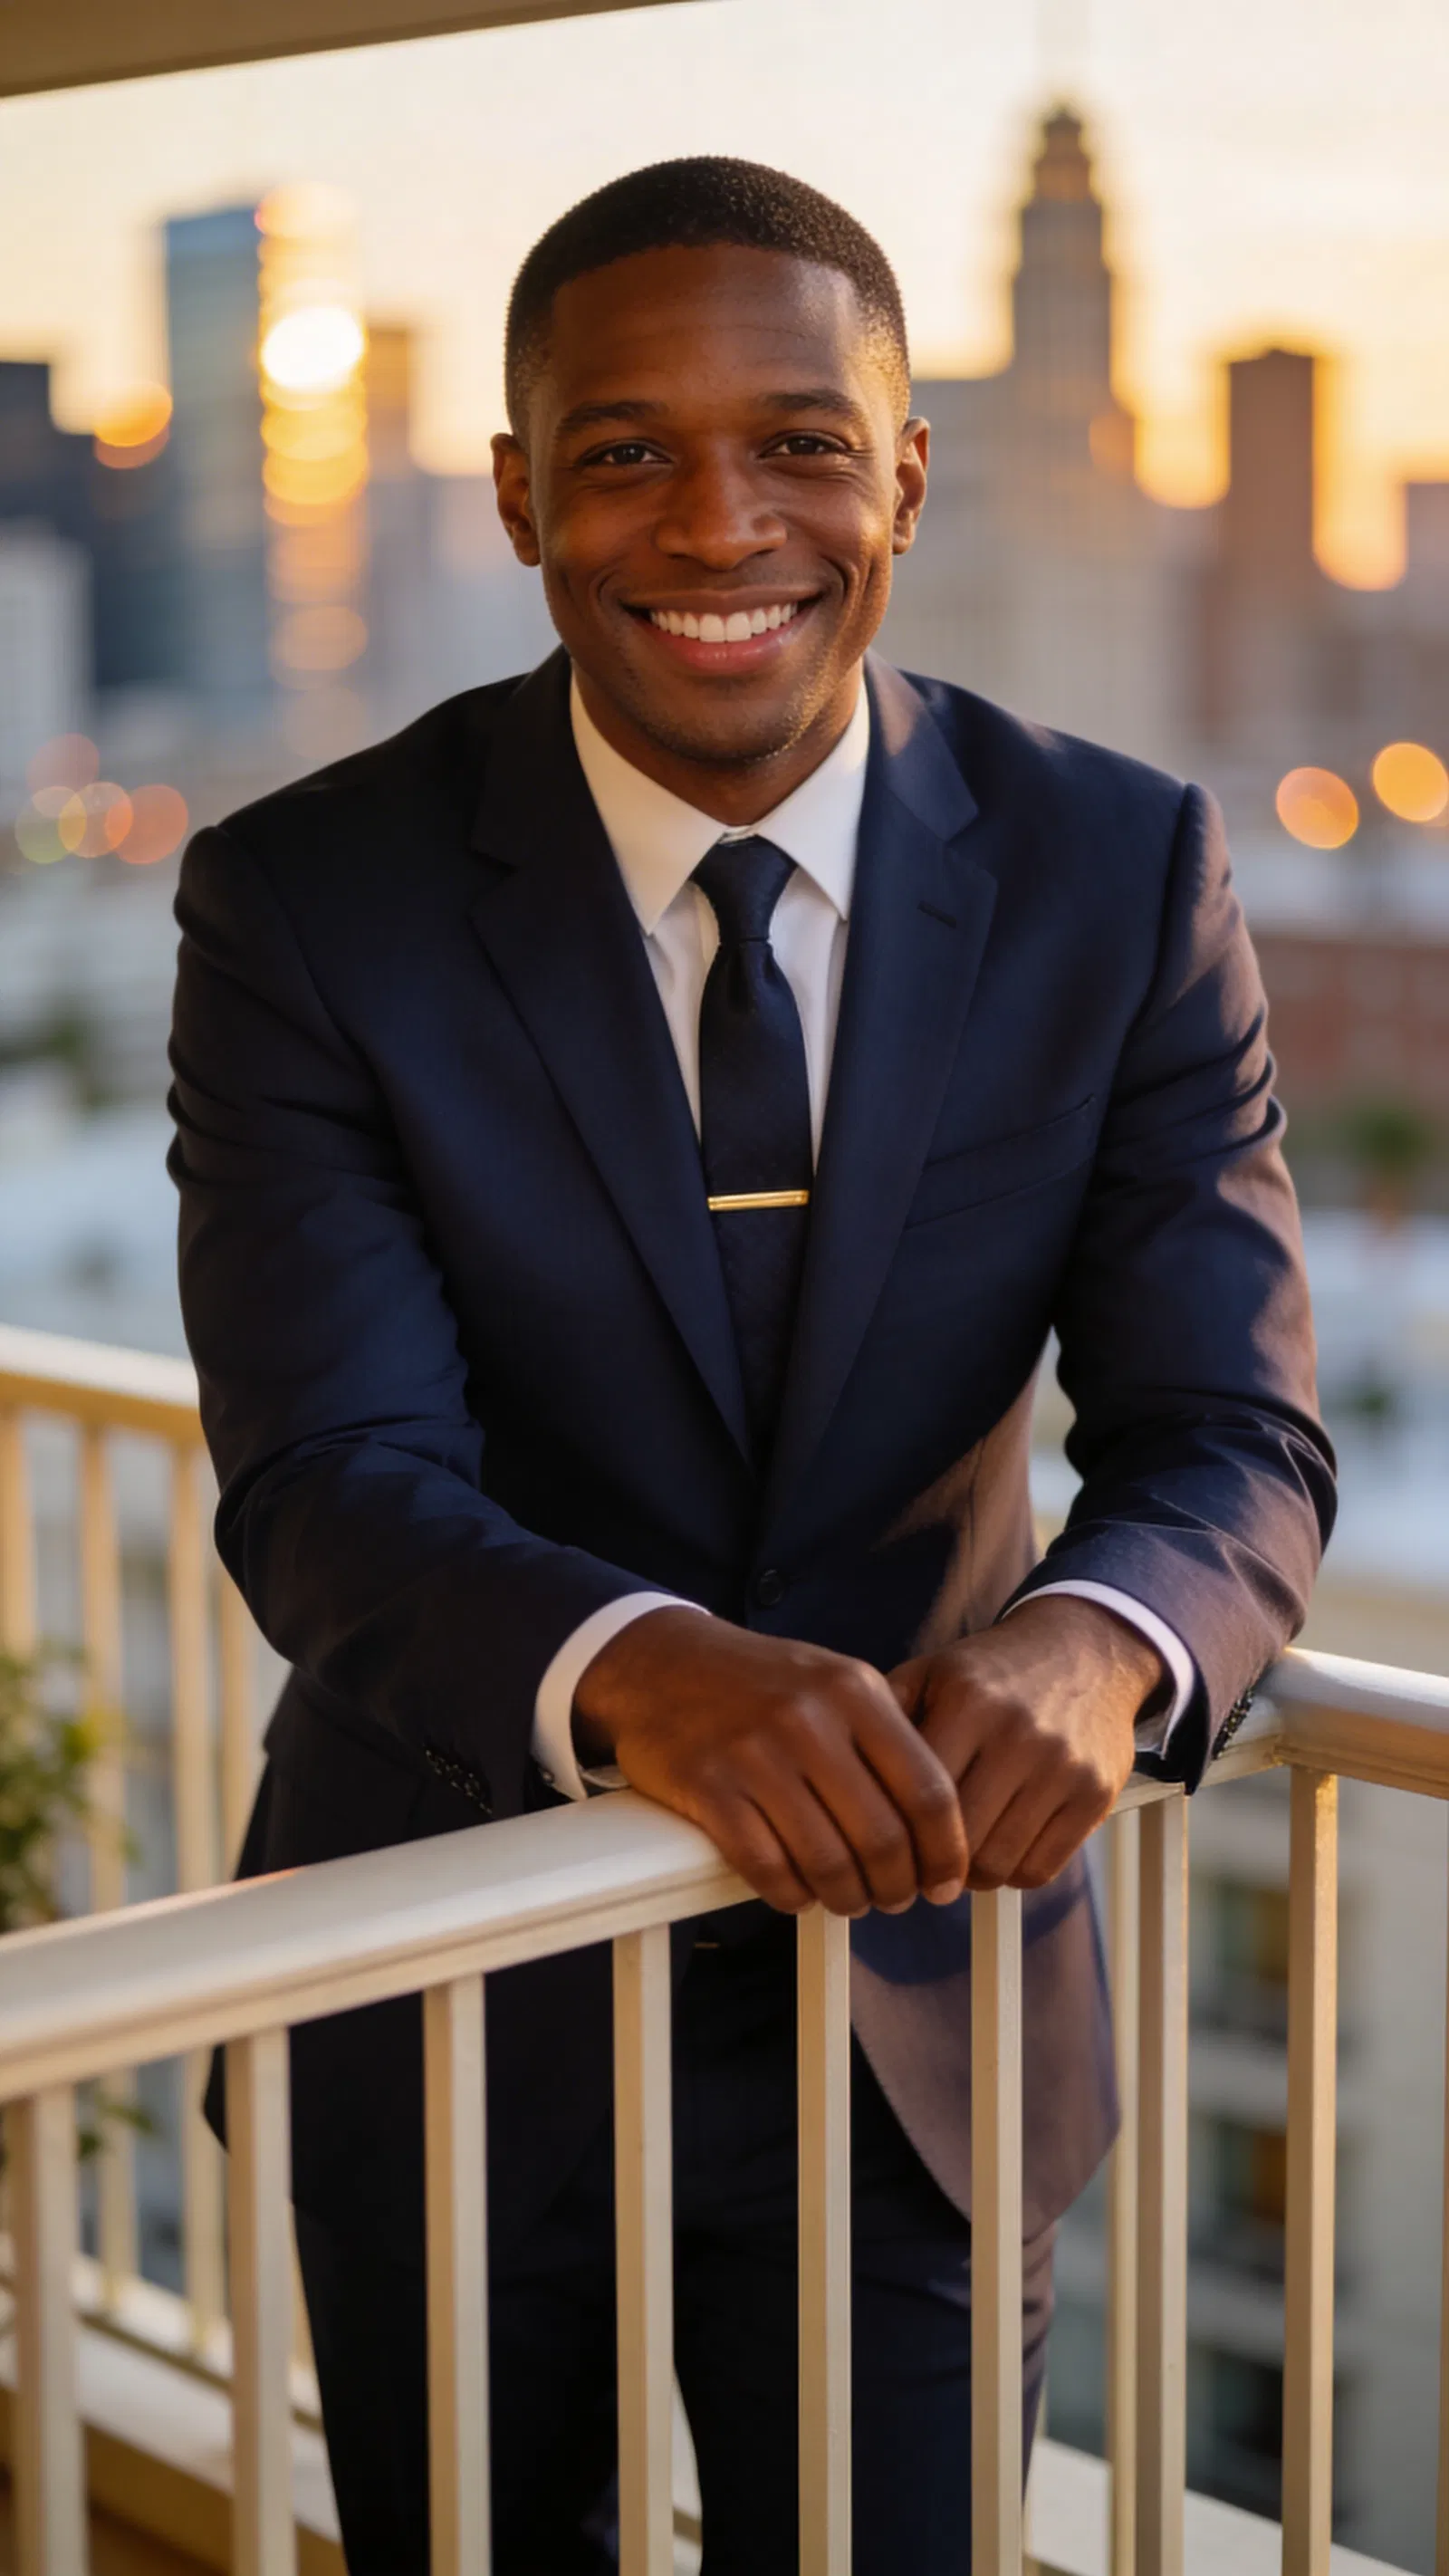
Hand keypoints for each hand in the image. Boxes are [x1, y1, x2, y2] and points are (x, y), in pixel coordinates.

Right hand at [573, 1609, 967, 1917]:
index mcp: (855, 1691)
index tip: (946, 1883)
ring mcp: (755, 1753)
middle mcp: (809, 1719)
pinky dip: (792, 1896)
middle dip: (897, 1886)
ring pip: (827, 1862)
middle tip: (895, 1899)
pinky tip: (799, 1893)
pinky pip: (767, 1868)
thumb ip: (889, 1738)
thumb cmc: (764, 1682)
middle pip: (883, 1838)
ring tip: (850, 1900)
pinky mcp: (708, 1787)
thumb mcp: (836, 1681)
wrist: (664, 1660)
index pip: (928, 1791)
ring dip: (847, 1898)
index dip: (946, 1852)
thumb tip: (941, 1830)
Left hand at [888, 1597, 1161, 1891]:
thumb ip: (883, 1717)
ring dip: (970, 1874)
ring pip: (997, 1865)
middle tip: (915, 1868)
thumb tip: (837, 1779)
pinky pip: (1040, 1869)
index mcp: (967, 1700)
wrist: (1086, 1650)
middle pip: (957, 1840)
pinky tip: (999, 1847)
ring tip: (956, 1859)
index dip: (893, 1833)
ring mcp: (1062, 1766)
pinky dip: (1013, 1872)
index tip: (882, 1847)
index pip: (917, 1796)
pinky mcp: (1096, 1794)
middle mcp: (1018, 1732)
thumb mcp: (931, 1672)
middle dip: (928, 1864)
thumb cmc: (992, 1672)